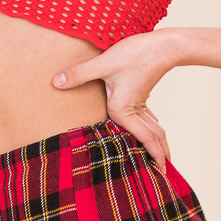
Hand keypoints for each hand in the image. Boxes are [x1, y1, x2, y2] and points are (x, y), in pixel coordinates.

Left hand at [52, 29, 177, 170]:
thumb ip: (79, 74)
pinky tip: (152, 127)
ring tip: (162, 159)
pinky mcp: (143, 93)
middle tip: (164, 177)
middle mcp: (134, 110)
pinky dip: (153, 128)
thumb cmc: (136, 54)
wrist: (164, 43)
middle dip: (159, 157)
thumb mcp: (105, 64)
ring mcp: (141, 102)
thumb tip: (56, 82)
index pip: (144, 140)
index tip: (159, 176)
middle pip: (153, 139)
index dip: (153, 158)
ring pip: (153, 129)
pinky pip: (149, 118)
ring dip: (157, 144)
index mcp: (124, 110)